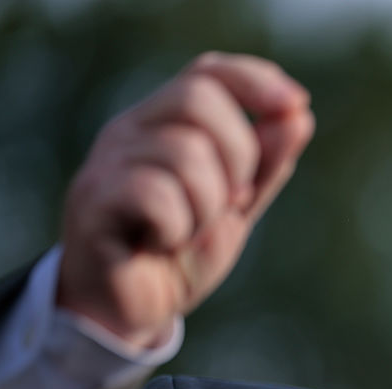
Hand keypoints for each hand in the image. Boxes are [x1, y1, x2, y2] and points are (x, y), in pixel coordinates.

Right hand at [57, 52, 313, 347]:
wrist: (129, 314)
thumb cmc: (179, 256)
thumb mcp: (236, 210)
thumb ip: (265, 168)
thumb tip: (299, 116)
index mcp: (164, 125)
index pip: (209, 72)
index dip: (255, 80)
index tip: (296, 104)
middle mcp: (131, 131)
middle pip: (199, 97)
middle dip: (239, 155)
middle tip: (231, 203)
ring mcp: (107, 162)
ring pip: (184, 151)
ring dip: (208, 205)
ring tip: (188, 232)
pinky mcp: (92, 200)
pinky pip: (156, 193)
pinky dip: (177, 226)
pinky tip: (162, 243)